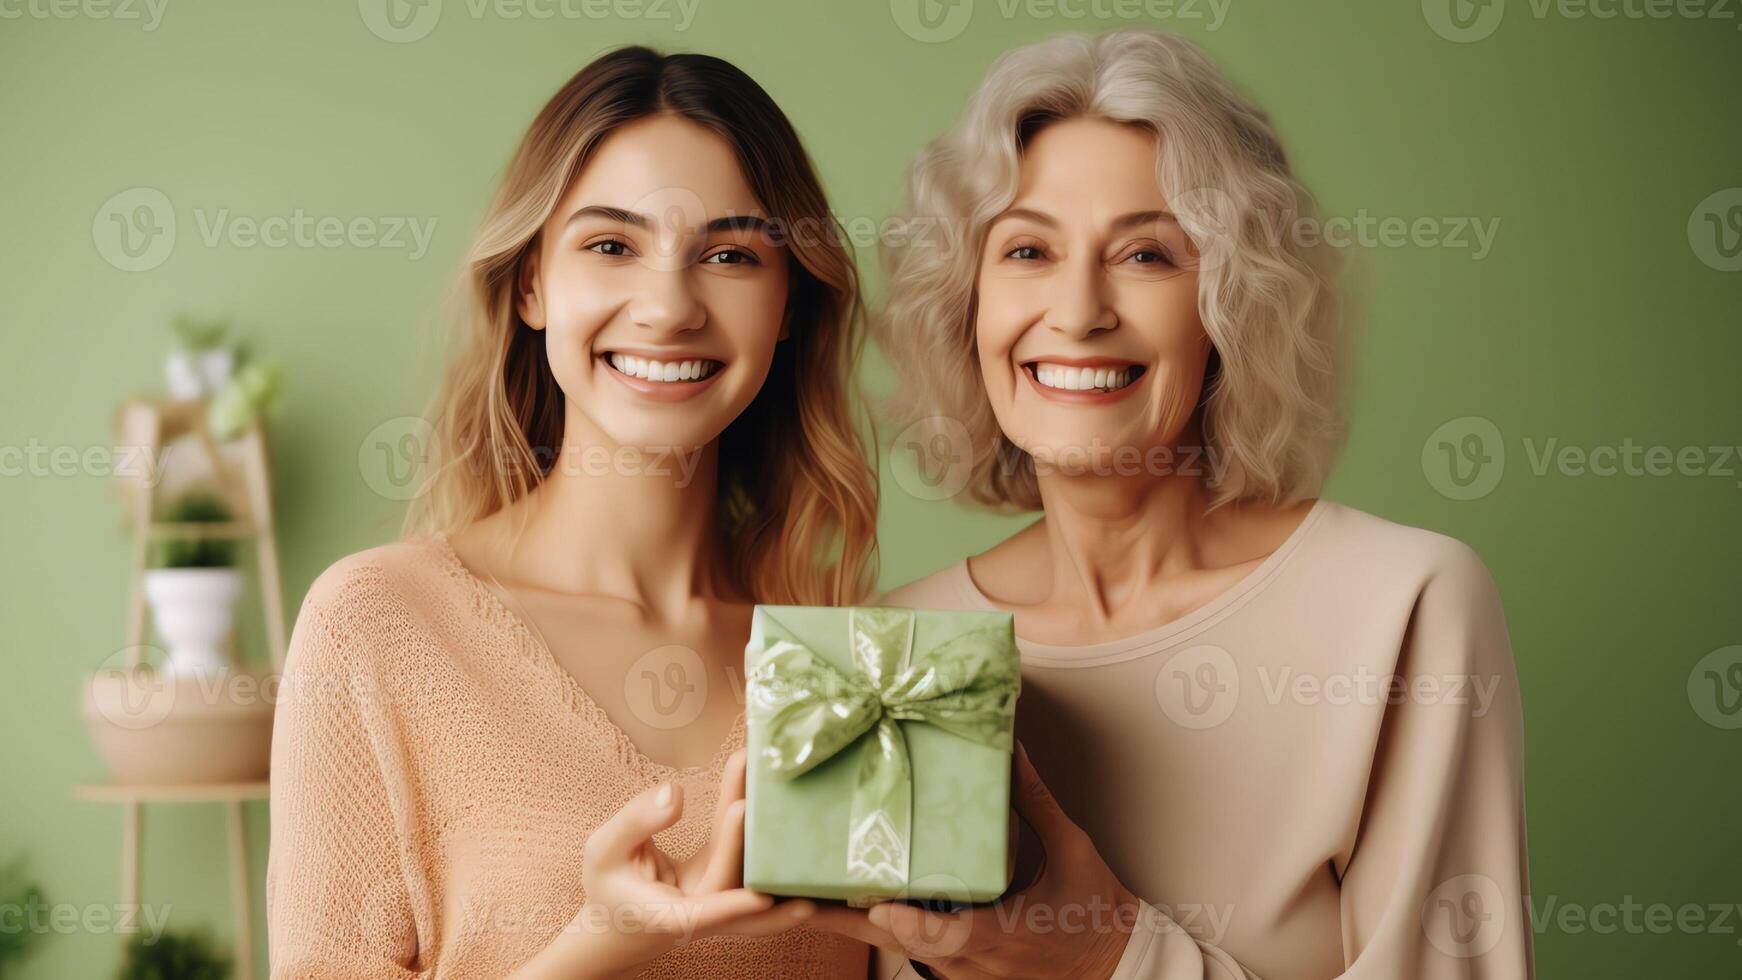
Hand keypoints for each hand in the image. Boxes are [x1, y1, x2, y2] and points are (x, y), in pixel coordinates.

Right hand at [512, 748, 815, 979]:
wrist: (617, 916)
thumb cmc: (609, 886)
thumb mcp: (603, 850)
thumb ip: (636, 822)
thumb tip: (675, 792)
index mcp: (672, 917)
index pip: (707, 914)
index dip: (733, 906)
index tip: (761, 896)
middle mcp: (706, 910)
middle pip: (744, 888)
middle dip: (762, 853)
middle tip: (778, 813)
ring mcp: (723, 896)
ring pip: (752, 866)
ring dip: (763, 825)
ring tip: (773, 781)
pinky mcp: (728, 877)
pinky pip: (747, 850)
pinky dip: (753, 820)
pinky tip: (761, 782)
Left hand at [808, 741, 1139, 979]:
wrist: (1112, 965)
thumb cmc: (1095, 912)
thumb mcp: (1074, 852)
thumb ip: (1038, 802)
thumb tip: (1011, 750)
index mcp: (1007, 932)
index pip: (955, 935)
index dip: (917, 924)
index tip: (883, 908)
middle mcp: (975, 958)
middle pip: (900, 943)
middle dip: (846, 919)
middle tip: (795, 891)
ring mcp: (961, 968)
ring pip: (895, 946)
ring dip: (850, 920)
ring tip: (798, 884)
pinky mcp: (955, 965)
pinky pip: (908, 945)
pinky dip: (875, 923)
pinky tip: (839, 894)